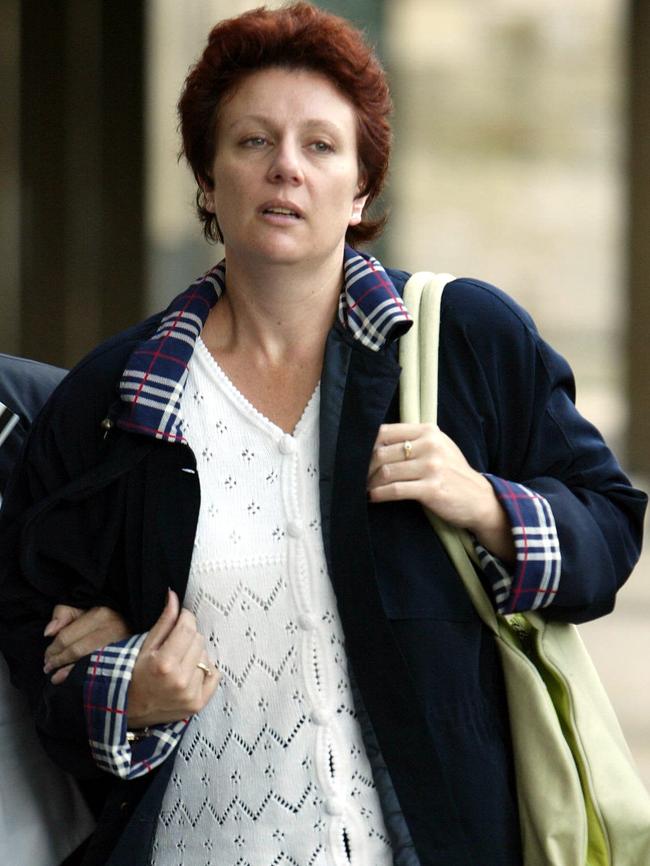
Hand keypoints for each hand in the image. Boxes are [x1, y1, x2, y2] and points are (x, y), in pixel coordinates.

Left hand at [44, 604, 130, 684]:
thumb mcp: (84, 608)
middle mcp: (110, 629)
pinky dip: (82, 677)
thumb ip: (64, 613)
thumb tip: (49, 632)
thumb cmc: (104, 617)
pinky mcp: (122, 659)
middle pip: (75, 651)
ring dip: (67, 672)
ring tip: (55, 677)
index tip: (47, 656)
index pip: (67, 636)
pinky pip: (97, 671)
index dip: (52, 649)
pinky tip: (71, 679)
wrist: (131, 625)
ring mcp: (118, 646)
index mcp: (100, 615)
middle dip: (58, 661)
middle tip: (48, 667)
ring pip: (86, 663)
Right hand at [127, 589, 220, 728]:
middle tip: (174, 647)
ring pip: (206, 656)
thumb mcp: (145, 647)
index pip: (188, 628)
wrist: (128, 711)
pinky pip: (214, 675)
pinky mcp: (198, 704)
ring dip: (196, 655)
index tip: (181, 618)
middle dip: (188, 637)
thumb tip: (174, 595)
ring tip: (179, 663)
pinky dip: (205, 671)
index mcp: (164, 664)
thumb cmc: (134, 675)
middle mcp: (180, 680)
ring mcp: (190, 694)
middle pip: (199, 640)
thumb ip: (164, 621)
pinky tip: (189, 674)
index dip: (186, 618)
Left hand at [367, 423, 514, 562]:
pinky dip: (380, 494)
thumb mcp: (437, 447)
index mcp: (428, 431)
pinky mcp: (432, 489)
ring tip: (367, 488)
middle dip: (366, 468)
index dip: (367, 445)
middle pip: (382, 453)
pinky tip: (374, 498)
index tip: (359, 457)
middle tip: (359, 478)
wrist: (479, 497)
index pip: (386, 432)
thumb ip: (412, 441)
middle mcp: (430, 445)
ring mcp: (432, 467)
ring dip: (370, 483)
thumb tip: (374, 444)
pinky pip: (396, 490)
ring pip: (387, 472)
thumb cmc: (452, 472)